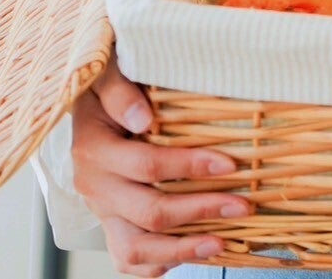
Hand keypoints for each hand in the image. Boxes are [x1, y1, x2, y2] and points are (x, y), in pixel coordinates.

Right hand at [70, 52, 252, 276]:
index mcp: (93, 148)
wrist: (89, 101)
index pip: (146, 165)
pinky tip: (196, 252)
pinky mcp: (111, 225)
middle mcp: (94, 185)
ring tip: (222, 242)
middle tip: (241, 205)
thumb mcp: (109, 73)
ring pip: (135, 249)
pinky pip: (130, 260)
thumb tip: (143, 119)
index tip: (230, 164)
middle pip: (149, 212)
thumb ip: (121, 91)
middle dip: (200, 210)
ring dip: (183, 249)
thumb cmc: (110, 81)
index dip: (189, 167)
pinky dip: (162, 263)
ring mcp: (101, 211)